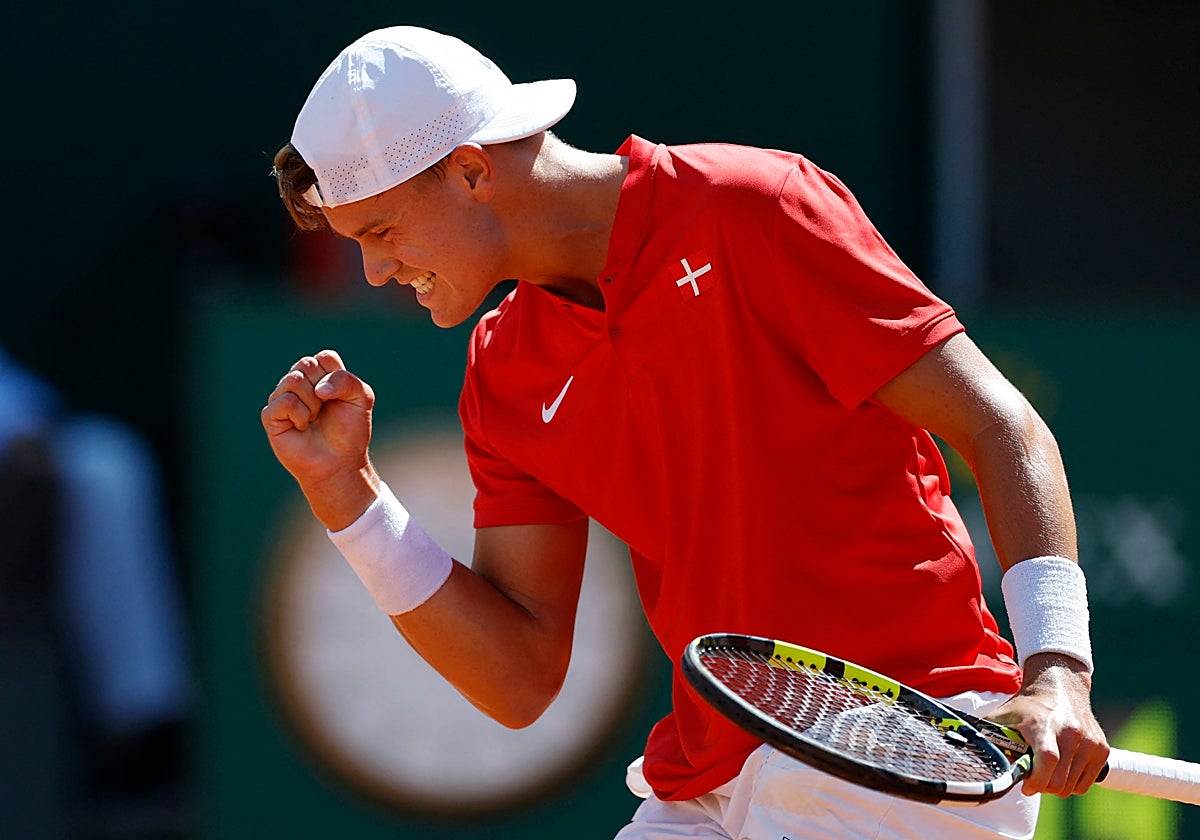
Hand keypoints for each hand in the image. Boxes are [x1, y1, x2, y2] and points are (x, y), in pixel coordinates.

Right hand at [260, 349, 378, 528]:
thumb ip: (346, 380)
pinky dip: (299, 414)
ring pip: (294, 380)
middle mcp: (300, 384)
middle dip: (323, 389)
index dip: (335, 375)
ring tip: (314, 419)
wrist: (340, 462)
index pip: (324, 357)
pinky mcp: (272, 416)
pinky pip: (284, 401)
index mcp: (321, 376)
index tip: (341, 397)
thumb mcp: (361, 398)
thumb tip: (318, 389)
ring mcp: (283, 398)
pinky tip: (302, 427)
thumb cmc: (350, 432)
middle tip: (325, 409)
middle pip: (306, 364)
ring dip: (312, 403)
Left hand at [989, 653, 1109, 796]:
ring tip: (1046, 771)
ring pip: (1072, 787)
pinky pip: (1085, 784)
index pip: (1047, 761)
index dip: (1036, 781)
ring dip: (1056, 786)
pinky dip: (1072, 784)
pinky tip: (1062, 770)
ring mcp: (1089, 741)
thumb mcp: (1004, 715)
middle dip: (1042, 787)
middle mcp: (1070, 732)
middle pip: (1059, 781)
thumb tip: (967, 753)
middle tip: (1033, 779)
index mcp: (1043, 724)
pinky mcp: (1101, 748)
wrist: (1060, 687)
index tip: (1027, 785)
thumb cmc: (1028, 705)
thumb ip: (987, 735)